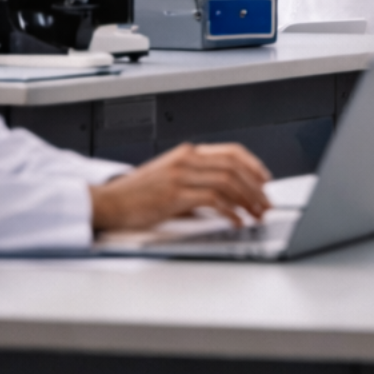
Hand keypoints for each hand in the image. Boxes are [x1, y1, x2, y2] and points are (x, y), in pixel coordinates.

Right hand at [90, 143, 272, 231]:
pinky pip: (213, 200)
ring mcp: (180, 176)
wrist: (108, 201)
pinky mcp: (174, 195)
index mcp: (187, 153)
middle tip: (265, 203)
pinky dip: (230, 211)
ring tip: (256, 214)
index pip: (231, 152)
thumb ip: (196, 180)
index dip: (253, 165)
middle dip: (256, 187)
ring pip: (228, 182)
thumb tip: (225, 197)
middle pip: (234, 168)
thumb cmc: (137, 194)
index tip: (265, 180)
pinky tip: (236, 221)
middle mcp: (186, 160)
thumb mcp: (170, 178)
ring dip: (247, 200)